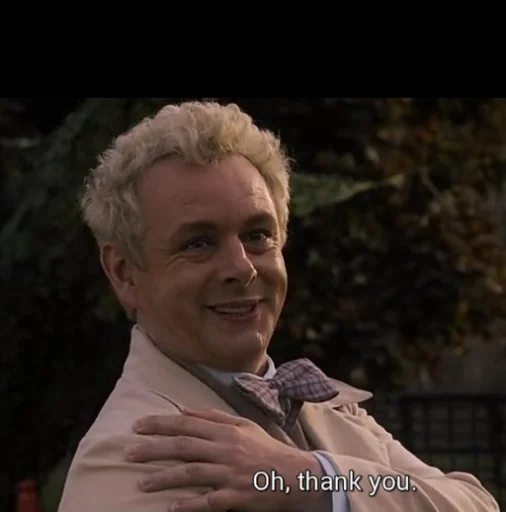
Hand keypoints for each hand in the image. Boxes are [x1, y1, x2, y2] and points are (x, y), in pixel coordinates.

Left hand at [125, 408, 327, 511]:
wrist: (294, 473)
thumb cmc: (264, 447)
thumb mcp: (242, 425)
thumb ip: (213, 417)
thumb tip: (185, 411)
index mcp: (225, 431)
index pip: (185, 425)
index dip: (159, 424)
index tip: (137, 426)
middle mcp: (225, 450)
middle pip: (183, 448)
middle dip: (153, 450)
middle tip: (128, 453)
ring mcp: (230, 474)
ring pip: (191, 474)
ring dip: (164, 479)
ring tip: (141, 483)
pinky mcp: (236, 497)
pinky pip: (208, 502)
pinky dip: (189, 505)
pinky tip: (171, 507)